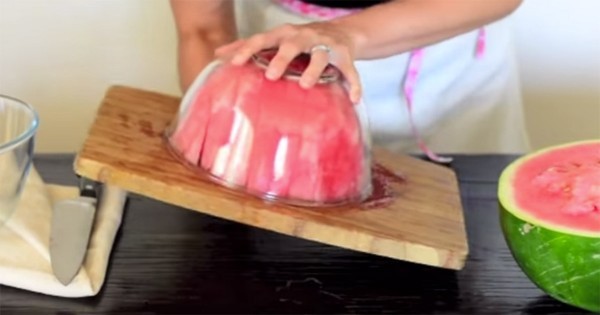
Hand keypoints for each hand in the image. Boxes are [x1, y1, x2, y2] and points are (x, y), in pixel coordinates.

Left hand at [214, 22, 361, 102]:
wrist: (341, 32)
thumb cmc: (299, 40)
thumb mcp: (274, 39)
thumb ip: (248, 47)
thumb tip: (217, 54)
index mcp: (285, 33)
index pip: (263, 39)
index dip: (249, 49)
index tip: (235, 63)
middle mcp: (305, 36)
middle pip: (292, 44)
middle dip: (281, 58)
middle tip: (270, 75)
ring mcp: (326, 45)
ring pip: (321, 56)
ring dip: (313, 70)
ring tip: (305, 85)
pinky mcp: (345, 56)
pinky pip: (350, 71)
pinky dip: (354, 84)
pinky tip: (353, 98)